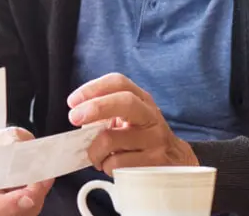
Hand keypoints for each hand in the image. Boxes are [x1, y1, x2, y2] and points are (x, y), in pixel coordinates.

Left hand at [67, 73, 198, 173]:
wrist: (176, 162)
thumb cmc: (142, 137)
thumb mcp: (128, 118)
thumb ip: (106, 113)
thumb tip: (80, 118)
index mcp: (141, 99)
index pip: (118, 82)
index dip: (93, 88)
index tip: (73, 101)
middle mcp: (151, 115)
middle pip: (124, 102)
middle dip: (95, 107)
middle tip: (73, 118)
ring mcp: (155, 139)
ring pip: (111, 139)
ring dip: (94, 150)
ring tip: (96, 155)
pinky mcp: (155, 162)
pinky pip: (117, 163)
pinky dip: (105, 166)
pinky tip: (110, 165)